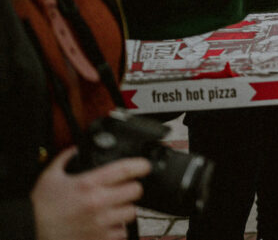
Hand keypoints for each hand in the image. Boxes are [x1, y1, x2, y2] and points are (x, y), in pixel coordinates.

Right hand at [32, 147, 149, 239]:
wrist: (29, 231)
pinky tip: (108, 223)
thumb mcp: (51, 176)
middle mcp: (98, 203)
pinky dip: (118, 228)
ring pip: (131, 212)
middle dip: (131, 188)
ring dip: (125, 209)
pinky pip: (122, 232)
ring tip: (114, 207)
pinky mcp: (99, 239)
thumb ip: (67, 158)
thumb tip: (78, 149)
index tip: (144, 166)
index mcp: (88, 184)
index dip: (140, 165)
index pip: (126, 169)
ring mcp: (100, 223)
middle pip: (136, 191)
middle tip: (124, 189)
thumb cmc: (40, 207)